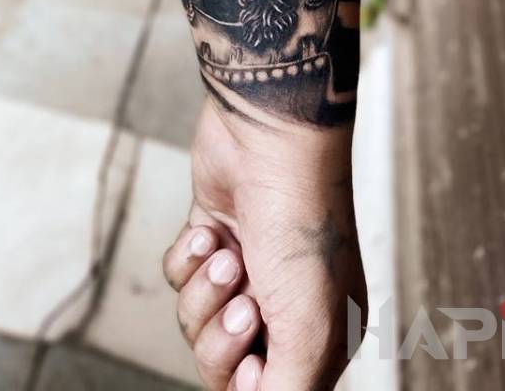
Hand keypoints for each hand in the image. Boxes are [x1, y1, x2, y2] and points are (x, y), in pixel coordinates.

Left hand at [163, 97, 366, 390]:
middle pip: (225, 361)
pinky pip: (181, 274)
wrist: (269, 139)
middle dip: (222, 337)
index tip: (250, 364)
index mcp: (323, 329)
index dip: (249, 384)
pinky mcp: (213, 233)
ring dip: (205, 292)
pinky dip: (189, 258)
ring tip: (228, 257)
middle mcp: (286, 299)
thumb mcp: (307, 328)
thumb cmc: (301, 224)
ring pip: (197, 318)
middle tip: (243, 301)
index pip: (269, 387)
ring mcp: (247, 264)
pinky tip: (210, 232)